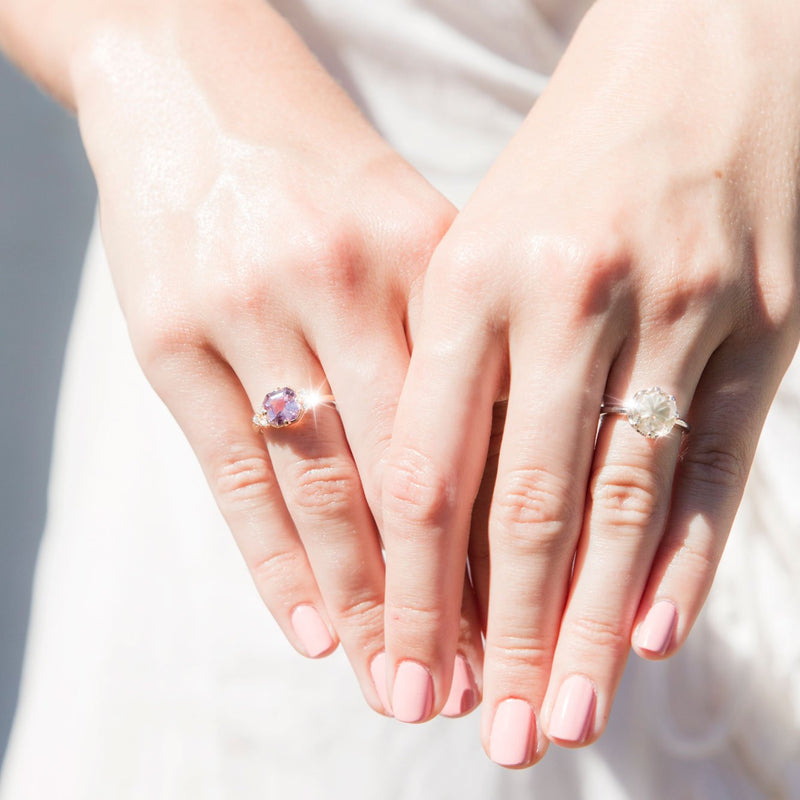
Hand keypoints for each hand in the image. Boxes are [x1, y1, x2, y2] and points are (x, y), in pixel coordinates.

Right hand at [70, 1, 484, 713]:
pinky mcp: (167, 334)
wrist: (194, 86)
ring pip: (320, 486)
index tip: (526, 621)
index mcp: (420, 252)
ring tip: (397, 683)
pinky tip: (313, 632)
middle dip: (438, 596)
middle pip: (404, 473)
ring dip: (363, 601)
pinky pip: (231, 473)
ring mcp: (245, 307)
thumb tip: (492, 478)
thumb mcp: (404, 228)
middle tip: (466, 688)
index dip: (503, 535)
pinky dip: (274, 561)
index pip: (476, 428)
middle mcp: (336, 279)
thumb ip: (448, 339)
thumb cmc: (317, 170)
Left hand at [382, 0, 799, 762]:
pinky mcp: (765, 328)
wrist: (707, 48)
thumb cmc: (569, 154)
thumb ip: (455, 367)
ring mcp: (677, 315)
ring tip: (572, 711)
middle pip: (530, 505)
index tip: (407, 663)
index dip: (415, 581)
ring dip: (597, 623)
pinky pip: (720, 465)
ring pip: (627, 504)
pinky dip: (686, 557)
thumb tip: (439, 510)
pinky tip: (660, 632)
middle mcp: (573, 300)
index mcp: (473, 276)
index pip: (431, 466)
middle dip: (511, 633)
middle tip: (500, 733)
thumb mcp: (477, 240)